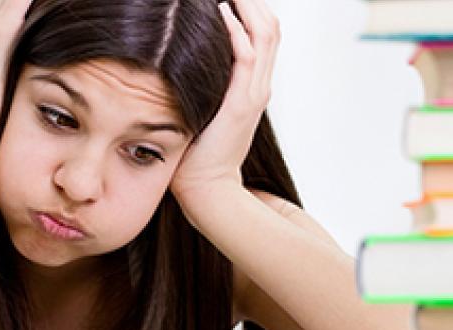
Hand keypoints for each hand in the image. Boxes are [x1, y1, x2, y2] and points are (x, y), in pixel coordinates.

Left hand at [171, 0, 279, 199]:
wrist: (206, 188)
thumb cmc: (195, 153)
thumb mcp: (202, 108)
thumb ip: (203, 85)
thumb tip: (182, 59)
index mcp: (252, 86)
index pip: (264, 36)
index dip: (252, 9)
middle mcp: (258, 86)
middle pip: (271, 28)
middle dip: (254, 2)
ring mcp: (253, 94)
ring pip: (266, 36)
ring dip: (249, 8)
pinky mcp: (241, 104)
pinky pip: (246, 58)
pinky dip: (236, 32)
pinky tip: (222, 16)